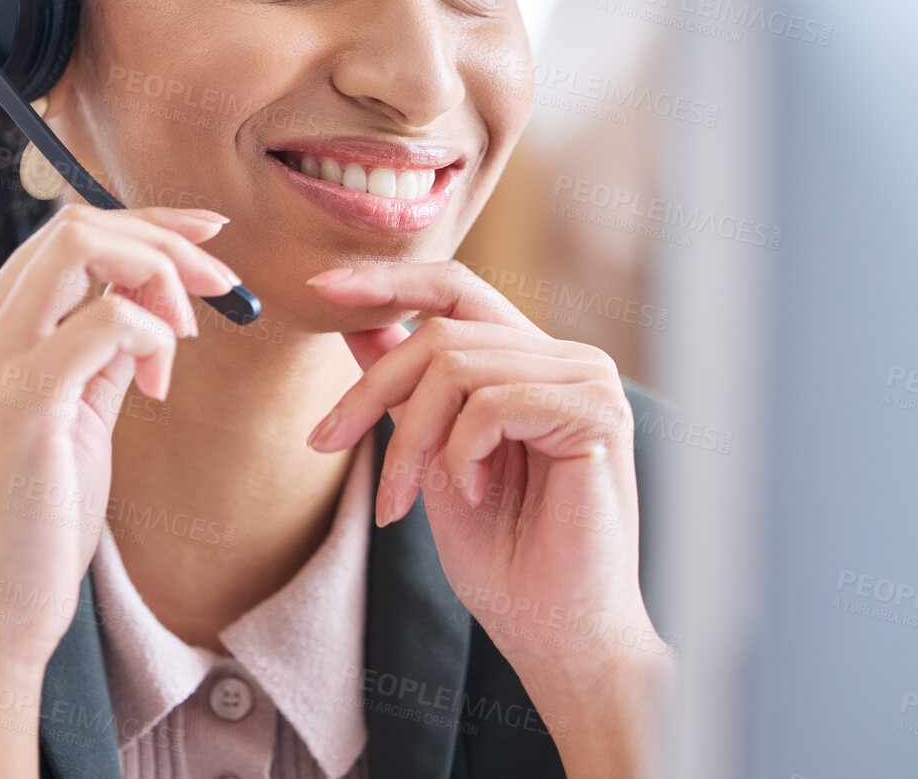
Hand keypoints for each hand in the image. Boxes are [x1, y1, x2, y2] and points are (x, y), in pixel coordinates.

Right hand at [0, 204, 238, 673]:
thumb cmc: (36, 518)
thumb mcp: (74, 413)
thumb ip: (98, 351)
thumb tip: (146, 301)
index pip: (62, 235)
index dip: (144, 224)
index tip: (207, 240)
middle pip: (72, 224)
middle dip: (163, 240)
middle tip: (220, 286)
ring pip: (80, 245)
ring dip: (159, 274)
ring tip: (186, 335)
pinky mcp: (21, 400)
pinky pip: (108, 320)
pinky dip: (152, 335)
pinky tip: (158, 385)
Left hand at [302, 260, 668, 695]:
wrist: (558, 636)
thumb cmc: (504, 558)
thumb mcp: (433, 459)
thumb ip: (409, 391)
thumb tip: (358, 324)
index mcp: (531, 362)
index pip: (455, 291)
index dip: (387, 280)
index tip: (319, 287)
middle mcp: (566, 359)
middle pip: (441, 332)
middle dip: (370, 389)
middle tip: (324, 442)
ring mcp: (589, 380)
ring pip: (456, 366)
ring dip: (409, 440)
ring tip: (400, 500)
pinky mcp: (598, 412)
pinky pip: (493, 402)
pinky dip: (460, 453)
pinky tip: (473, 497)